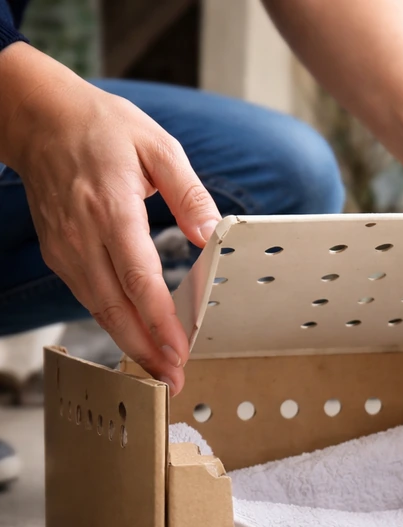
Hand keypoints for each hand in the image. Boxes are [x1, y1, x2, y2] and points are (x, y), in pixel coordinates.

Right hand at [1, 44, 219, 394]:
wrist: (39, 118)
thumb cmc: (102, 129)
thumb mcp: (158, 146)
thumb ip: (189, 193)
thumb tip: (210, 234)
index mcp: (111, 207)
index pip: (138, 276)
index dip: (159, 319)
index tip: (179, 349)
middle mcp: (82, 234)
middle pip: (115, 306)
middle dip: (146, 349)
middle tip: (174, 380)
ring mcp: (65, 247)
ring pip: (98, 308)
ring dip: (129, 343)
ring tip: (160, 371)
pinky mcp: (59, 253)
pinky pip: (87, 296)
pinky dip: (112, 323)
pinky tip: (136, 340)